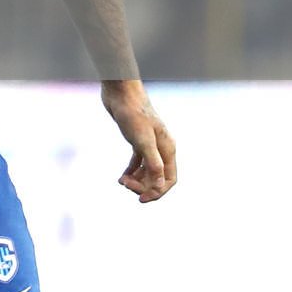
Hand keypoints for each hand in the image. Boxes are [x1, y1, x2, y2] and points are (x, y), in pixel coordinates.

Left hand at [103, 81, 175, 202]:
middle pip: (158, 176)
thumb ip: (153, 163)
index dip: (158, 192)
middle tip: (125, 185)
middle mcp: (162, 147)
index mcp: (168, 149)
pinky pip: (138, 161)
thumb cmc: (133, 114)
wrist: (121, 93)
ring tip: (121, 181)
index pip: (170, 179)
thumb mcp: (142, 141)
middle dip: (144, 185)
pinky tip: (121, 177)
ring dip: (136, 180)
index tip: (141, 199)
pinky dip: (131, 171)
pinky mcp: (137, 139)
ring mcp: (150, 143)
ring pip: (148, 170)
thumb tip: (160, 186)